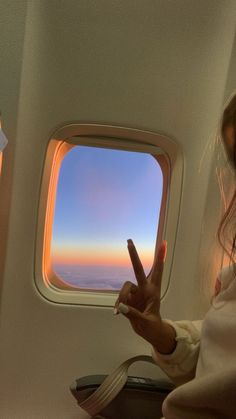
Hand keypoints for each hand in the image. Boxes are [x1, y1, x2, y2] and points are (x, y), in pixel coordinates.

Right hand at [114, 239, 175, 353]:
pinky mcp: (128, 299)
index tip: (163, 243)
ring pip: (125, 287)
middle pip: (138, 269)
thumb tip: (121, 307)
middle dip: (134, 255)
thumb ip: (133, 314)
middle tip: (129, 241)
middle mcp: (144, 288)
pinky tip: (117, 313)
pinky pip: (119, 299)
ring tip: (119, 311)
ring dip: (121, 297)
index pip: (158, 271)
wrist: (150, 332)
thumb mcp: (145, 322)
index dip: (160, 257)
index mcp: (153, 291)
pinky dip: (118, 306)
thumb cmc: (152, 326)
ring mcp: (135, 293)